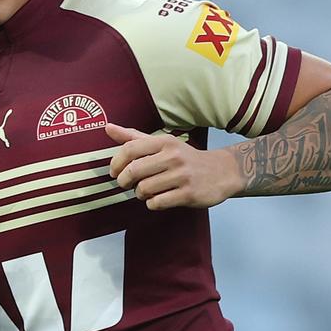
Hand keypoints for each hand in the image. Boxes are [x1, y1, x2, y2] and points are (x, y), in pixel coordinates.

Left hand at [106, 124, 241, 209]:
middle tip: (126, 184)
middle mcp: (174, 157)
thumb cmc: (184, 158)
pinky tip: (157, 199)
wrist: (222, 172)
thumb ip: (133, 137)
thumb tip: (107, 127)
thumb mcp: (161, 143)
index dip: (116, 162)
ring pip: (144, 189)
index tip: (114, 171)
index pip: (130, 149)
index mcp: (165, 142)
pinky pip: (157, 202)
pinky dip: (152, 203)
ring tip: (145, 191)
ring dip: (139, 193)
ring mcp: (182, 176)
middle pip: (133, 171)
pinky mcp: (189, 194)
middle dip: (124, 181)